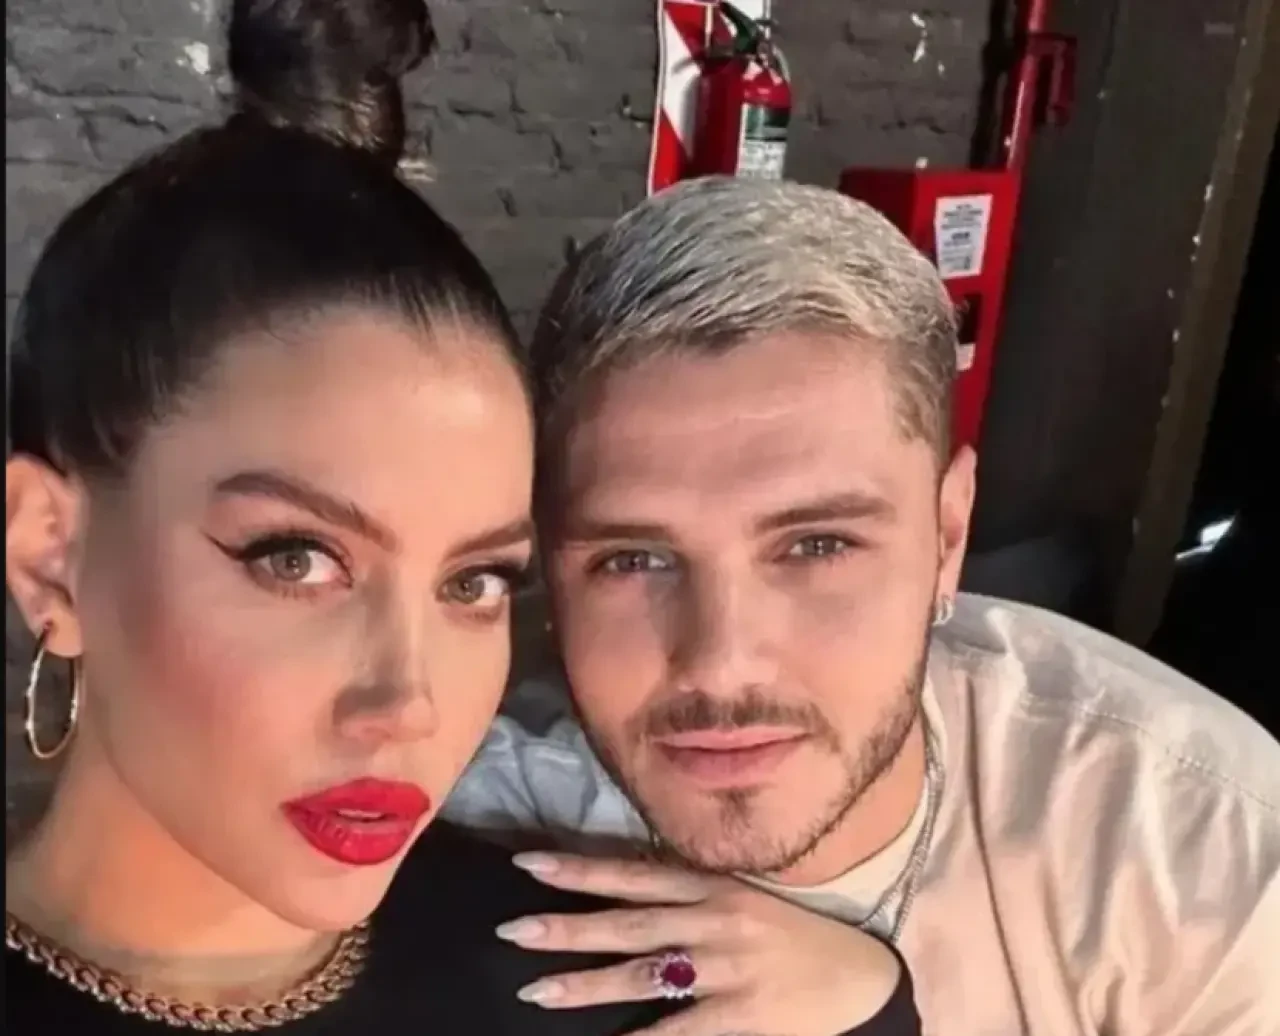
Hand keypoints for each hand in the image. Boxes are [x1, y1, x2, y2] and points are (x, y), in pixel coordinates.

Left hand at [495, 852, 901, 1035]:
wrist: (862, 978)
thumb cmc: (795, 935)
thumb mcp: (744, 897)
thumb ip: (690, 893)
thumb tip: (619, 885)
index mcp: (715, 886)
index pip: (635, 873)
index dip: (582, 869)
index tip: (529, 865)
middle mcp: (715, 920)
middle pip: (628, 922)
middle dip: (568, 927)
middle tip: (512, 930)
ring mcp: (728, 969)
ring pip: (644, 974)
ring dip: (586, 984)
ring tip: (536, 990)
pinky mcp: (742, 1016)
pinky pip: (678, 1031)